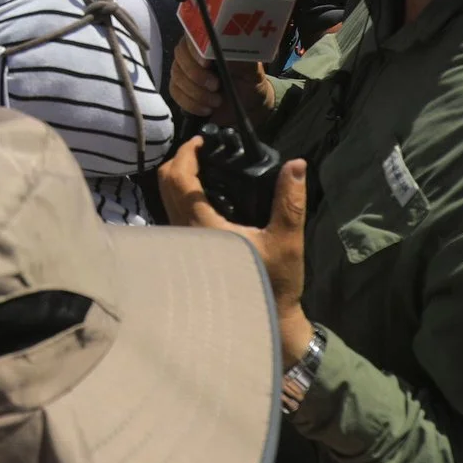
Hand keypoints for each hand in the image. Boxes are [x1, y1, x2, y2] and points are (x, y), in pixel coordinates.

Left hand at [157, 139, 311, 364]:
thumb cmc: (274, 284)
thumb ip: (290, 202)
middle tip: (204, 150)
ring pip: (166, 200)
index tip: (203, 140)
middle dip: (180, 161)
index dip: (188, 153)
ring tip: (206, 167)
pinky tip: (208, 195)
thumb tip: (296, 164)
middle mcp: (184, 233)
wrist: (265, 322)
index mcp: (203, 227)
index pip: (180, 179)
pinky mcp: (188, 252)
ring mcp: (182, 244)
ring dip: (180, 178)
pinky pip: (174, 213)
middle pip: (165, 184)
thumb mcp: (286, 241)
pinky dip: (183, 195)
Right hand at [167, 36, 273, 120]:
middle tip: (216, 86)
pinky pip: (175, 93)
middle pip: (181, 56)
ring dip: (197, 93)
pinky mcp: (179, 87)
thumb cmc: (249, 82)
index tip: (207, 64)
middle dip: (197, 75)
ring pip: (178, 76)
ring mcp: (184, 70)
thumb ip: (238, 55)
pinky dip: (191, 104)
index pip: (193, 37)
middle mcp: (194, 52)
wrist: (246, 106)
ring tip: (216, 101)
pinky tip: (206, 109)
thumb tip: (226, 45)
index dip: (196, 50)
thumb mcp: (250, 68)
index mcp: (211, 42)